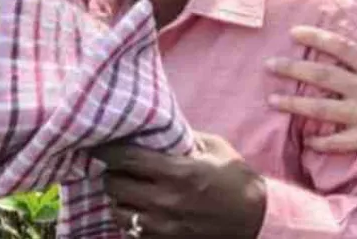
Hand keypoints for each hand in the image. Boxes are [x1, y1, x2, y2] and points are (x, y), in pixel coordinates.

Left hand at [95, 132, 265, 237]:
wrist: (256, 221)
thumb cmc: (238, 180)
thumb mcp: (217, 150)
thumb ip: (187, 138)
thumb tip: (162, 127)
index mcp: (179, 172)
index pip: (128, 159)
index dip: (108, 150)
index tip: (100, 144)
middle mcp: (166, 200)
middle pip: (115, 186)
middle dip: (112, 174)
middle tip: (115, 167)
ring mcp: (163, 226)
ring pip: (118, 212)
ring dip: (118, 199)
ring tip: (126, 189)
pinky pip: (132, 231)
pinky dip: (131, 219)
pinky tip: (139, 209)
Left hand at [265, 26, 356, 165]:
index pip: (343, 48)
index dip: (317, 38)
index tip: (294, 32)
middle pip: (324, 76)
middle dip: (294, 69)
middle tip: (270, 65)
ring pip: (322, 109)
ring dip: (294, 105)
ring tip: (272, 100)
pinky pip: (336, 141)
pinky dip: (319, 142)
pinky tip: (305, 140)